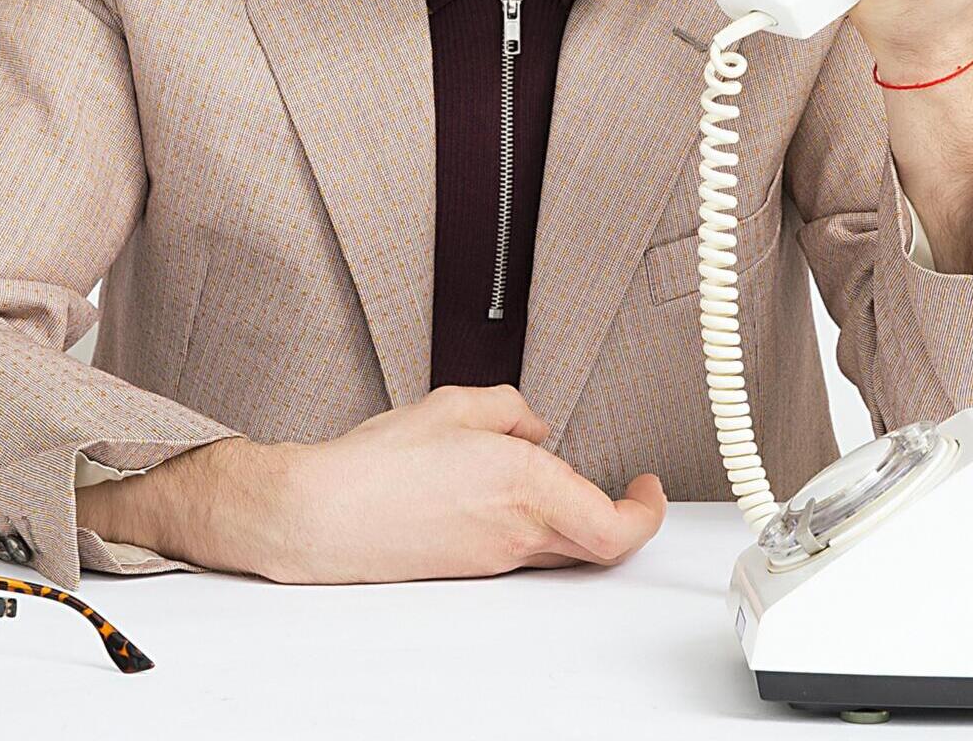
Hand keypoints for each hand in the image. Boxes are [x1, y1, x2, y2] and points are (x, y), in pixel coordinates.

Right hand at [253, 384, 666, 583]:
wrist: (323, 515)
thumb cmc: (377, 466)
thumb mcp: (454, 404)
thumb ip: (510, 408)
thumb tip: (532, 426)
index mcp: (527, 486)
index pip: (617, 526)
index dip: (647, 512)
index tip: (648, 487)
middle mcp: (518, 532)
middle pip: (600, 545)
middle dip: (621, 515)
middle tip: (628, 491)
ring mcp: (496, 557)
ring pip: (563, 546)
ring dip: (575, 516)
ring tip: (553, 477)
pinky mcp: (471, 566)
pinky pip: (524, 547)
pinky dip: (533, 522)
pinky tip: (503, 492)